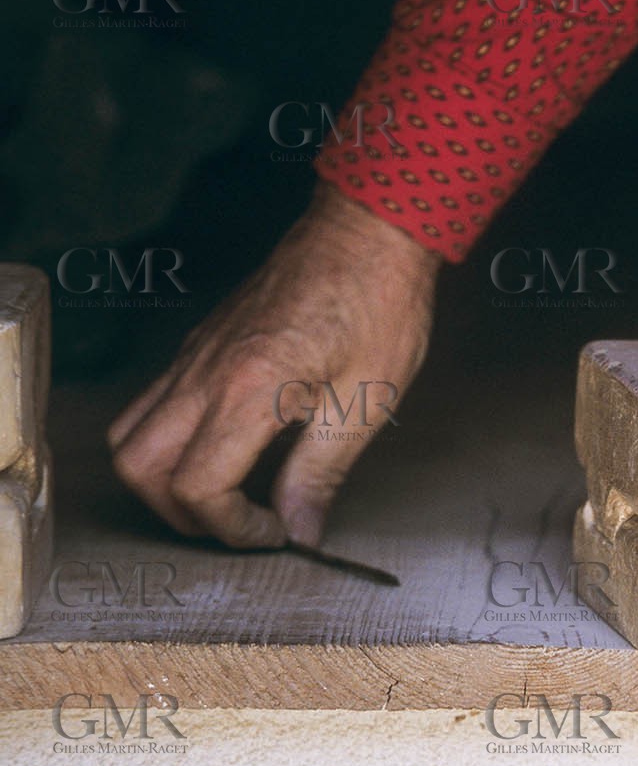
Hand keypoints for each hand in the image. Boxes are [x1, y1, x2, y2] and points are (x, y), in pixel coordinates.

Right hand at [109, 182, 439, 547]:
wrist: (368, 232)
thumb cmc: (379, 307)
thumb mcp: (365, 402)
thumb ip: (321, 473)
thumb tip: (301, 531)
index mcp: (248, 388)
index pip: (197, 485)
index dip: (231, 528)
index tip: (276, 533)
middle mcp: (205, 372)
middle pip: (139, 467)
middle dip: (182, 513)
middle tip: (242, 522)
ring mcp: (194, 355)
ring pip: (129, 433)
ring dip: (163, 479)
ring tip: (227, 494)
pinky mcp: (200, 345)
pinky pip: (152, 402)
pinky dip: (169, 441)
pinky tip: (228, 448)